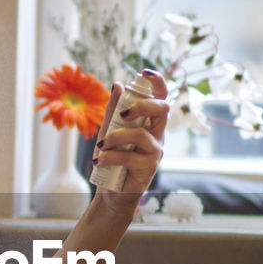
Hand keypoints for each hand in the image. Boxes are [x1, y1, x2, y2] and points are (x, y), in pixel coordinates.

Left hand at [93, 73, 168, 201]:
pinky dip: (110, 156)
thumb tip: (117, 84)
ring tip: (101, 145)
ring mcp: (155, 151)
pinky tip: (99, 161)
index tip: (143, 73)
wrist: (111, 191)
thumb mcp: (108, 131)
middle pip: (162, 109)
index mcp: (149, 122)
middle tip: (122, 115)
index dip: (157, 82)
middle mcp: (157, 134)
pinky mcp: (149, 167)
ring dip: (115, 137)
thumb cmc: (112, 159)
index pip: (160, 97)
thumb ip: (113, 110)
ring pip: (141, 134)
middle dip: (142, 105)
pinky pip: (129, 155)